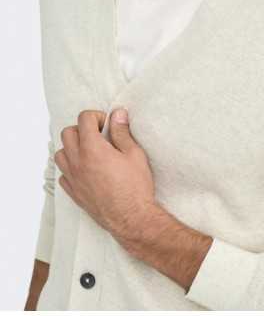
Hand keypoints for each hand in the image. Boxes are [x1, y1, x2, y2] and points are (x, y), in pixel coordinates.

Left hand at [55, 108, 161, 251]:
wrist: (131, 218)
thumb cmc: (135, 186)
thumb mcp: (134, 154)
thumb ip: (122, 132)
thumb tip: (118, 114)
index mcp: (92, 149)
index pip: (84, 119)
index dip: (97, 116)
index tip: (107, 124)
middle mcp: (78, 161)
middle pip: (67, 133)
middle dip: (82, 128)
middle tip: (98, 134)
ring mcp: (73, 178)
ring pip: (60, 153)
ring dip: (72, 147)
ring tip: (90, 151)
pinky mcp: (74, 192)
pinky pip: (63, 174)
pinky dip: (71, 167)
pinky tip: (86, 169)